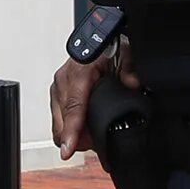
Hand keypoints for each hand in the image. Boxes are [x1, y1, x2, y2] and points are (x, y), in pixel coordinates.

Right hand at [49, 42, 138, 160]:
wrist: (97, 39)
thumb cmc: (108, 46)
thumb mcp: (125, 52)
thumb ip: (129, 67)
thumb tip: (133, 83)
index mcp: (79, 72)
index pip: (73, 107)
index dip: (71, 131)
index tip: (68, 149)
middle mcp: (63, 81)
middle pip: (62, 123)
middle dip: (77, 140)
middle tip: (98, 146)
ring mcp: (58, 88)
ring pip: (58, 125)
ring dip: (73, 135)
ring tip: (93, 138)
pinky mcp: (56, 94)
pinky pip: (58, 120)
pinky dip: (70, 128)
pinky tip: (84, 130)